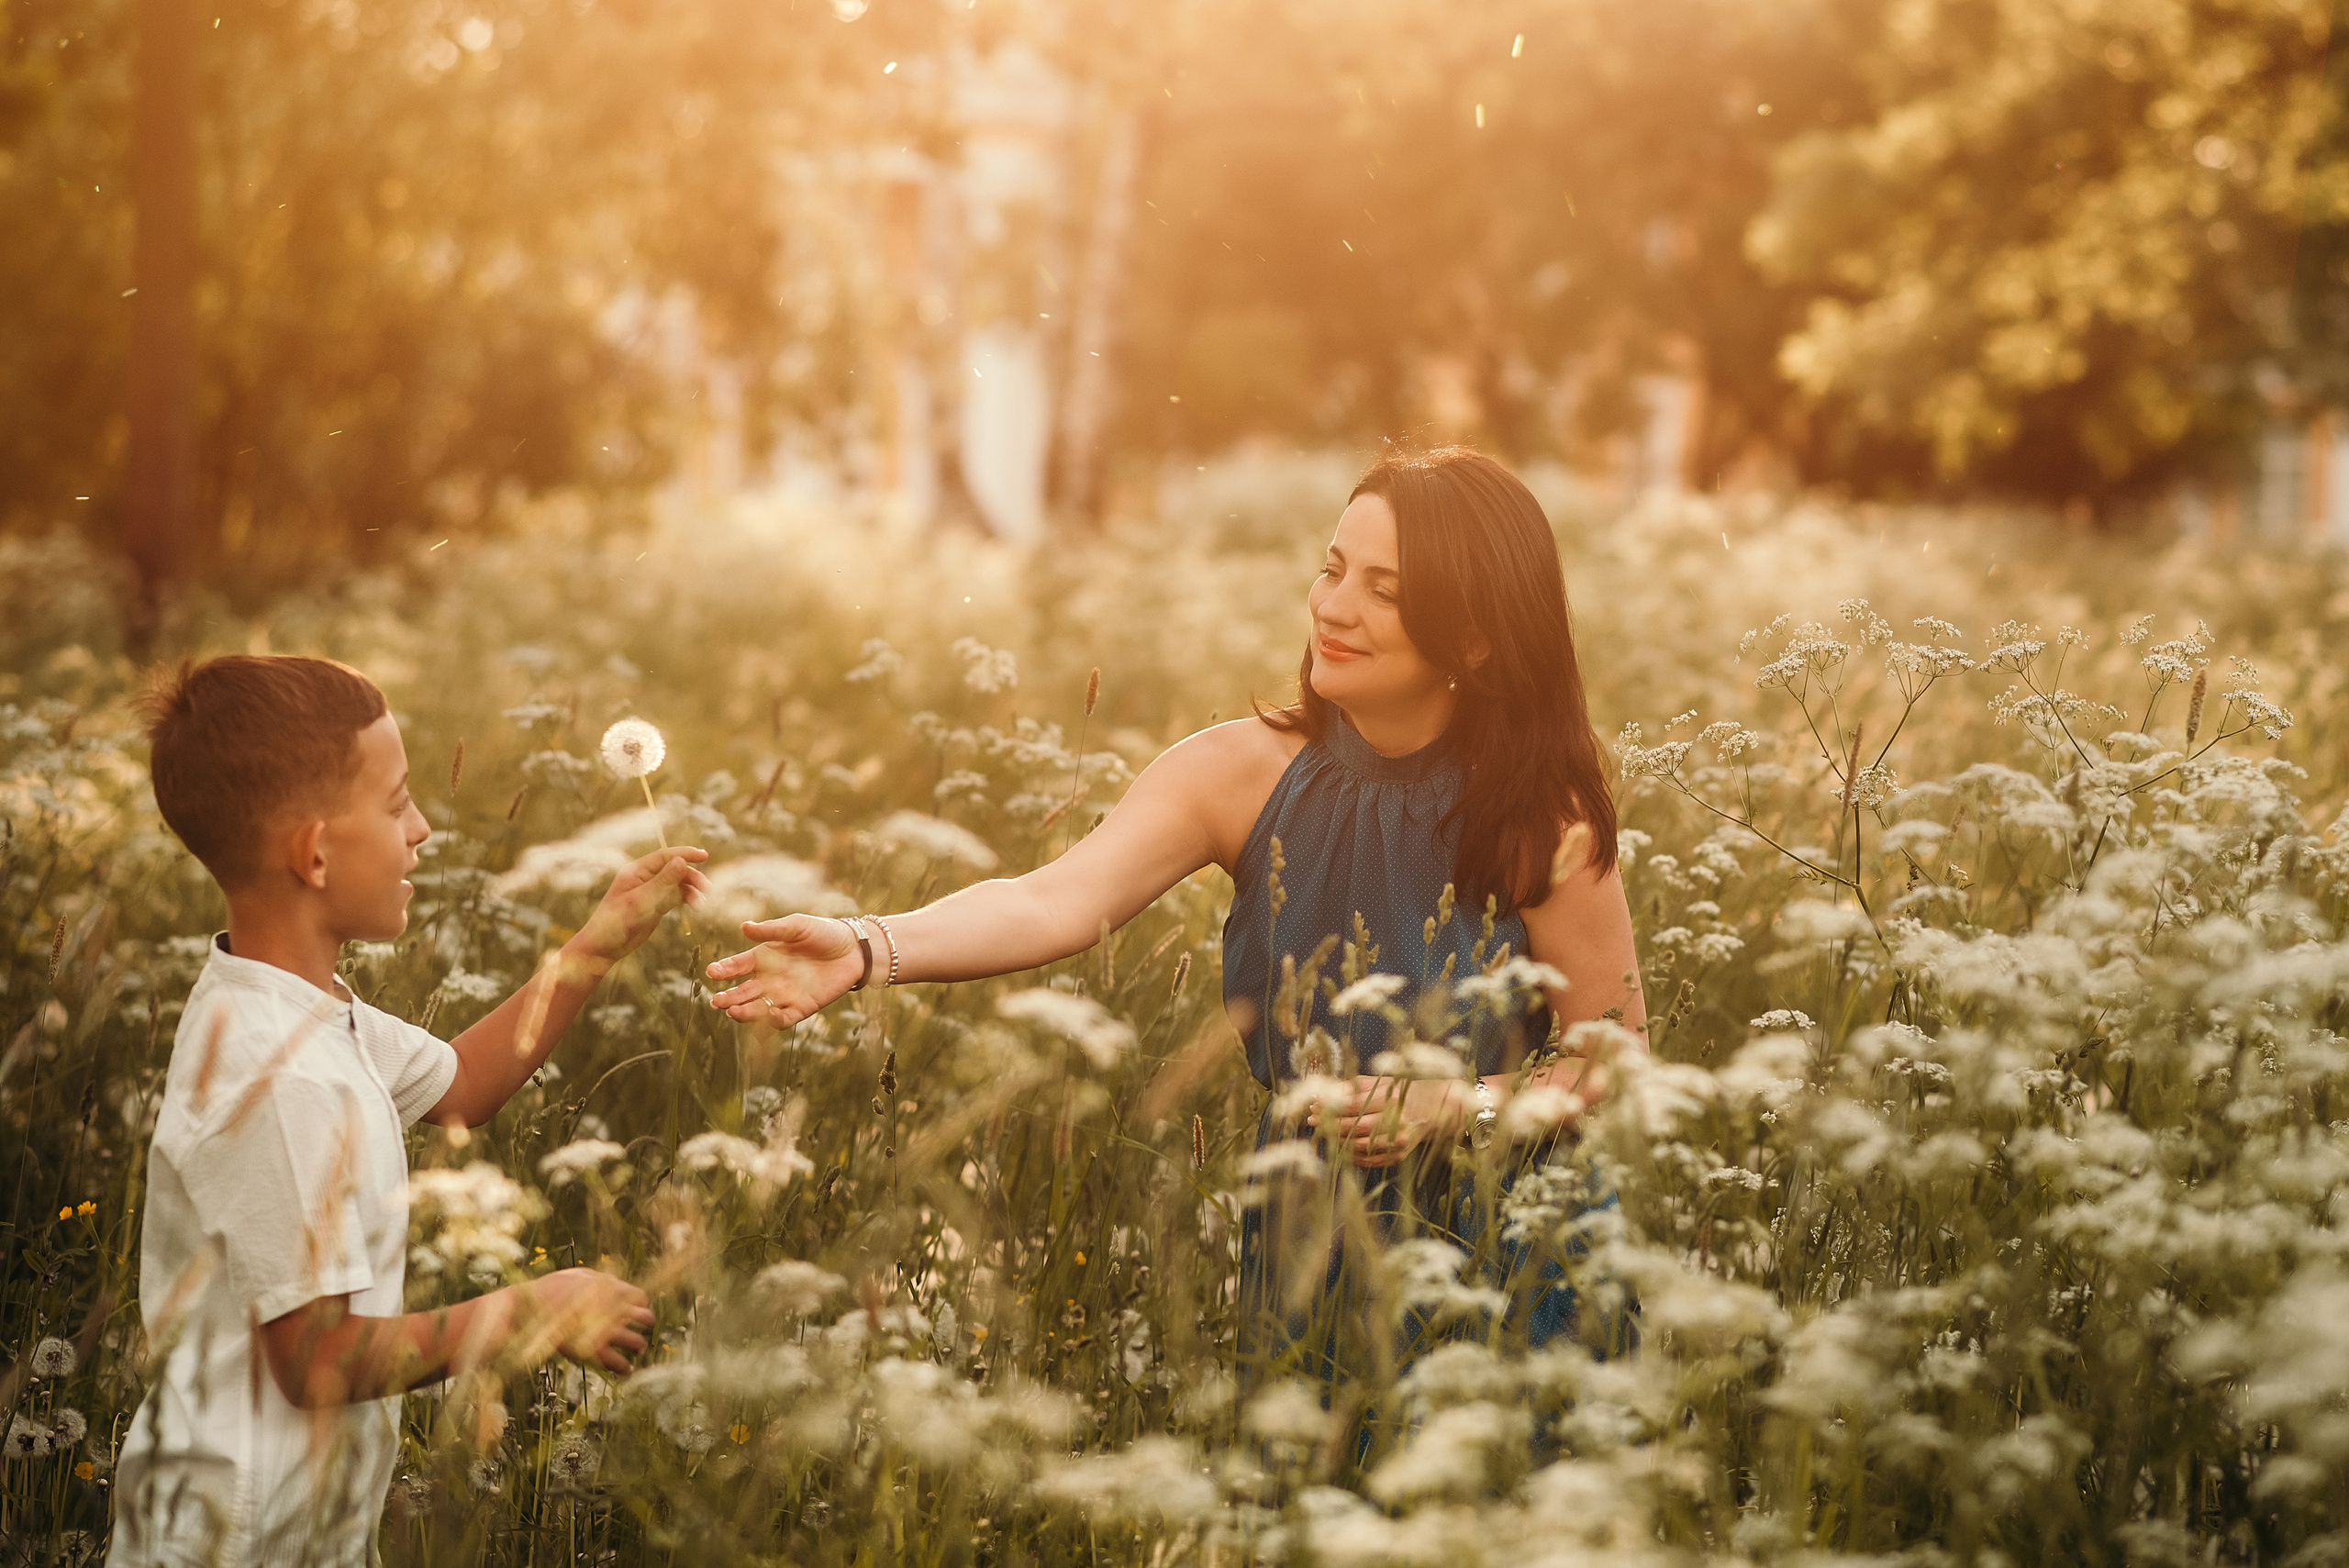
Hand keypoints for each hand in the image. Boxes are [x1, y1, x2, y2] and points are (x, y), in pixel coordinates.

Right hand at [530, 1268, 655, 1375]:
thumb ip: (598, 1281)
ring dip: (639, 1347)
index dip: (639, 1306)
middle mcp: (616, 1310)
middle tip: (639, 1328)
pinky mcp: (595, 1351)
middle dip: (646, 1325)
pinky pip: (620, 1364)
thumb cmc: (551, 1290)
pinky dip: (625, 1369)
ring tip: (637, 1350)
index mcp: (613, 1289)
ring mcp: (607, 1331)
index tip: (633, 1312)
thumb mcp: (578, 1276)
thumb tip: (608, 1284)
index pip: (641, 1298)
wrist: (532, 1308)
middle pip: (647, 1319)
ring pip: (638, 1343)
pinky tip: (625, 1370)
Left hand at [568, 848, 710, 970]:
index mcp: (637, 871)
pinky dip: (686, 900)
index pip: (665, 855)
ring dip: (691, 891)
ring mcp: (651, 891)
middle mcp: (645, 878)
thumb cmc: (617, 923)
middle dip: (692, 877)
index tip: (704, 856)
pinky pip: (675, 896)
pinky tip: (694, 907)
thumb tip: (681, 861)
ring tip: (700, 905)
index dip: (686, 854)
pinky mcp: (655, 904)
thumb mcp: (641, 901)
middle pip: (675, 869)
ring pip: (678, 884)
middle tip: (706, 890)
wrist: (604, 947)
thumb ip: (663, 881)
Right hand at [704, 914, 863, 1025]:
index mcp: (766, 956)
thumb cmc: (824, 932)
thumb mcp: (797, 926)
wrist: (855, 949)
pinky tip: (769, 1015)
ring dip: (746, 1011)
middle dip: (729, 996)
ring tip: (733, 1011)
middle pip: (745, 991)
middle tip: (716, 1001)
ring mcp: (785, 994)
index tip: (712, 972)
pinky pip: (785, 1018)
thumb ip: (772, 929)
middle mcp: (771, 978)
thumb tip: (744, 927)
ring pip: (759, 1008)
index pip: (739, 965)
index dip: (725, 969)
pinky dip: (776, 1020)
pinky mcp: (803, 1007)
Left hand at [1323, 1074, 1469, 1167]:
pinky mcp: (1399, 1155)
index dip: (1331, 1106)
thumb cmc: (1404, 1092)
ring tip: (1325, 1133)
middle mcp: (1396, 1121)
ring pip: (1359, 1146)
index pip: (1353, 1105)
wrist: (1436, 1110)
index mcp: (1391, 1099)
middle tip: (1313, 1121)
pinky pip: (1369, 1160)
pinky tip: (1340, 1147)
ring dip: (1337, 1141)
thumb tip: (1323, 1092)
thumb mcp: (1382, 1083)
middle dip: (1330, 1124)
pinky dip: (1351, 1155)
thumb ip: (1354, 1086)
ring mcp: (1398, 1141)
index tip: (1314, 1105)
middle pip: (1354, 1127)